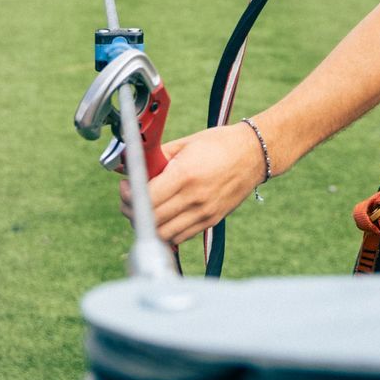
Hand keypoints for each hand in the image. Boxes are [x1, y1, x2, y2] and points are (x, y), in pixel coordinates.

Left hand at [119, 123, 264, 247]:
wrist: (254, 154)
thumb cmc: (219, 144)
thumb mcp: (185, 144)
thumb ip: (157, 158)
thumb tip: (130, 164)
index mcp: (185, 175)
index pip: (146, 198)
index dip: (128, 196)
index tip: (125, 188)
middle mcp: (194, 198)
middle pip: (151, 219)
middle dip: (132, 212)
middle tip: (129, 200)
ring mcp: (204, 212)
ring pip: (164, 233)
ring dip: (148, 225)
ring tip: (145, 210)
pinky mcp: (211, 221)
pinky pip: (181, 236)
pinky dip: (166, 231)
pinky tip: (163, 217)